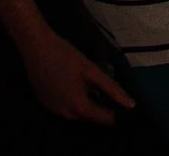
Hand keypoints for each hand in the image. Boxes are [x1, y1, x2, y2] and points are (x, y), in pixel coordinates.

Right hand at [19, 27, 133, 123]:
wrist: (38, 49)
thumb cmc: (67, 58)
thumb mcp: (93, 71)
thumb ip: (112, 89)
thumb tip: (130, 104)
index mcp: (78, 106)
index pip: (102, 119)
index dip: (115, 114)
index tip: (126, 108)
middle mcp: (64, 112)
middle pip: (88, 117)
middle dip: (102, 110)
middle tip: (113, 99)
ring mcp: (52, 108)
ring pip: (75, 114)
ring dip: (87, 107)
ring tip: (98, 93)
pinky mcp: (45, 102)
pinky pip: (64, 108)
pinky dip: (74, 103)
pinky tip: (79, 89)